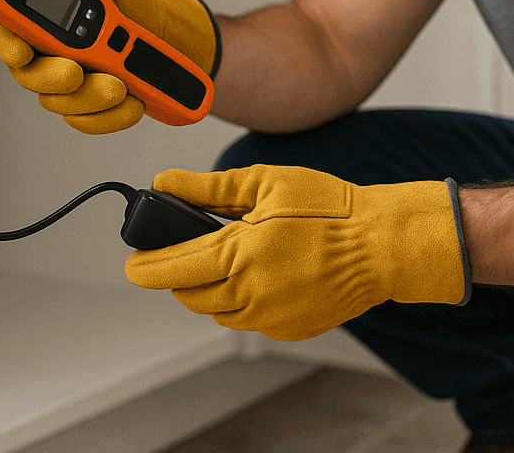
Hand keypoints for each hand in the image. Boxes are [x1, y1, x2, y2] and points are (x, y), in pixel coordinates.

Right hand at [0, 0, 219, 134]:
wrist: (166, 30)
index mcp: (39, 14)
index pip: (6, 30)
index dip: (7, 42)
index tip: (21, 48)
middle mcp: (45, 50)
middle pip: (27, 75)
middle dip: (51, 77)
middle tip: (77, 70)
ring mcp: (66, 81)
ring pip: (60, 102)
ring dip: (91, 96)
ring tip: (120, 82)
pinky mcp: (88, 107)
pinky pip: (89, 121)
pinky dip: (112, 115)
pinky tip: (131, 99)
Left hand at [124, 165, 467, 340]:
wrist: (380, 246)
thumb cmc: (329, 209)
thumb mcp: (265, 184)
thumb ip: (208, 189)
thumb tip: (164, 182)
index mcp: (239, 253)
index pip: (171, 268)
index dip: (144, 267)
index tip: (133, 262)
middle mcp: (249, 293)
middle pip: (188, 295)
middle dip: (181, 274)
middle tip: (193, 249)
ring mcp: (269, 318)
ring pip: (217, 311)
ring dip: (212, 289)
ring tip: (235, 257)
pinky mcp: (287, 331)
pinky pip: (248, 320)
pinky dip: (244, 301)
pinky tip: (265, 274)